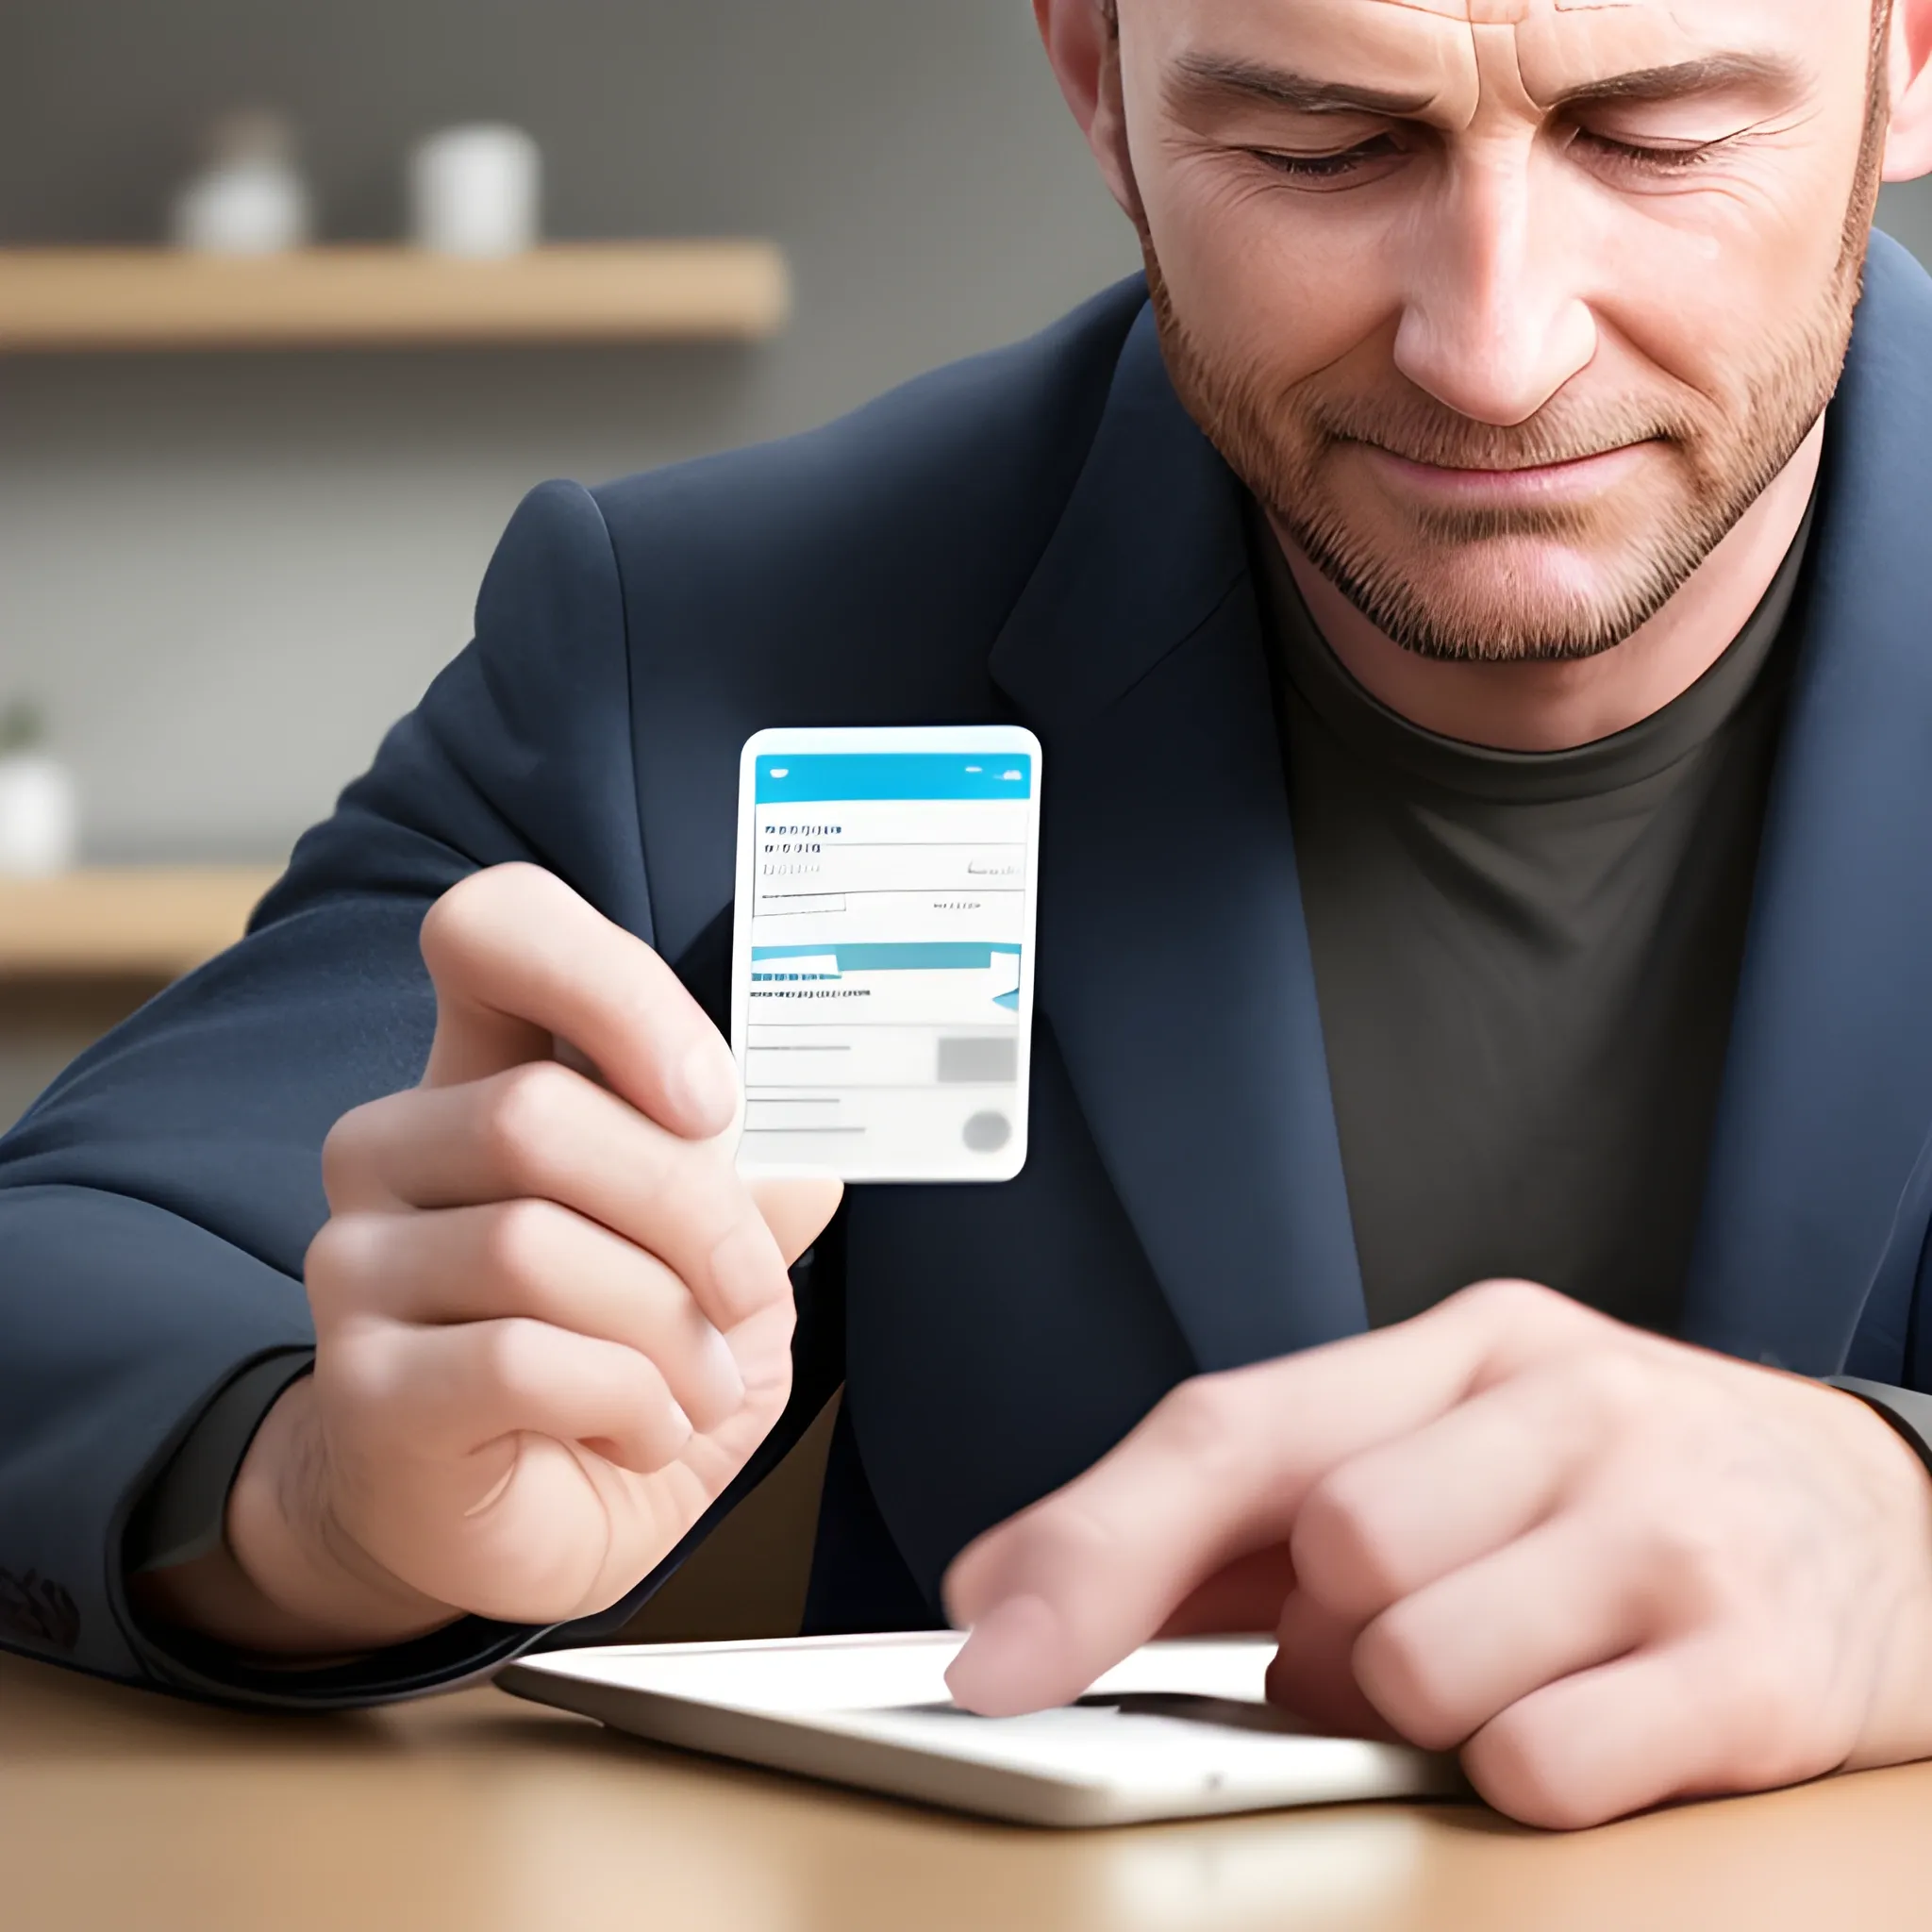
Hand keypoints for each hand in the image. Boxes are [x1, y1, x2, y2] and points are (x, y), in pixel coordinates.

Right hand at [146, 864, 839, 1653]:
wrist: (505, 1523)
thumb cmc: (607, 1369)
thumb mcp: (707, 1270)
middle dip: (692, 1213)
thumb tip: (805, 1164)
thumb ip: (745, 1196)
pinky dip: (628, 1402)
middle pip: (538, 1114)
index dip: (608, 985)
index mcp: (481, 1075)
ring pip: (534, 1246)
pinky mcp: (364, 1387)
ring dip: (670, 1329)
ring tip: (704, 1383)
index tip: (712, 1099)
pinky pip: (520, 1359)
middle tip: (747, 1292)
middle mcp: (394, 1147)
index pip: (490, 929)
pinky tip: (644, 1430)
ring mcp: (358, 1264)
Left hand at [944, 1281, 1931, 1828]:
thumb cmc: (1631, 1487)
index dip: (1094, 1539)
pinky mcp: (1753, 1672)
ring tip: (1495, 1672)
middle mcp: (1568, 1410)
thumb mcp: (1461, 1444)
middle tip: (1388, 1642)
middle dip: (1323, 1637)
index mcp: (1467, 1347)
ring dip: (1418, 1710)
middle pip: (1329, 1551)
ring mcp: (1666, 1533)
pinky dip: (1520, 1774)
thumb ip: (1259, 1507)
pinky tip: (1578, 1725)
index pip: (1236, 1425)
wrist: (1893, 1525)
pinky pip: (1541, 1765)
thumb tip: (1029, 1587)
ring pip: (1417, 1665)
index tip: (990, 1644)